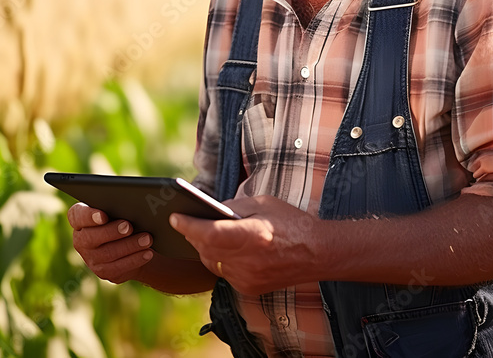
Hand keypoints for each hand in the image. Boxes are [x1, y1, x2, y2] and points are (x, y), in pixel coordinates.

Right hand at [67, 203, 153, 283]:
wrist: (129, 245)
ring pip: (108, 253)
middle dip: (112, 232)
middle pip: (91, 237)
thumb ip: (117, 206)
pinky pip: (118, 267)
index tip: (103, 215)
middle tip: (129, 226)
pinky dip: (135, 259)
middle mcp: (80, 239)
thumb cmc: (122, 218)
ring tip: (147, 239)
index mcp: (79, 220)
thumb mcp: (117, 210)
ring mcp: (90, 258)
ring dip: (129, 245)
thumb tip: (130, 204)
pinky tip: (147, 253)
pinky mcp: (103, 271)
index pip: (77, 216)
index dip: (89, 216)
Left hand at [170, 195, 322, 295]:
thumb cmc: (292, 223)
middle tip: (185, 222)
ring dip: (204, 248)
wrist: (317, 253)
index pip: (209, 233)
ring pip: (212, 263)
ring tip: (200, 234)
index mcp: (252, 235)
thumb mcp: (263, 203)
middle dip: (193, 235)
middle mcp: (248, 260)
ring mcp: (248, 278)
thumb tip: (211, 210)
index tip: (175, 217)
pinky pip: (224, 273)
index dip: (188, 225)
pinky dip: (220, 260)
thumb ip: (234, 205)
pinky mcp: (250, 288)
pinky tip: (223, 249)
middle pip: (206, 249)